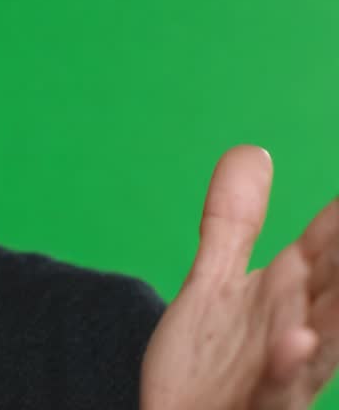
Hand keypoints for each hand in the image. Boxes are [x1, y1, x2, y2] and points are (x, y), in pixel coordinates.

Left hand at [141, 145, 338, 409]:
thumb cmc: (209, 366)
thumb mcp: (214, 281)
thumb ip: (232, 223)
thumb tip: (252, 150)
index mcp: (291, 292)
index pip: (330, 241)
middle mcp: (300, 328)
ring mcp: (284, 370)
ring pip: (327, 334)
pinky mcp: (259, 403)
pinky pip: (277, 386)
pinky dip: (288, 364)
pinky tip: (297, 339)